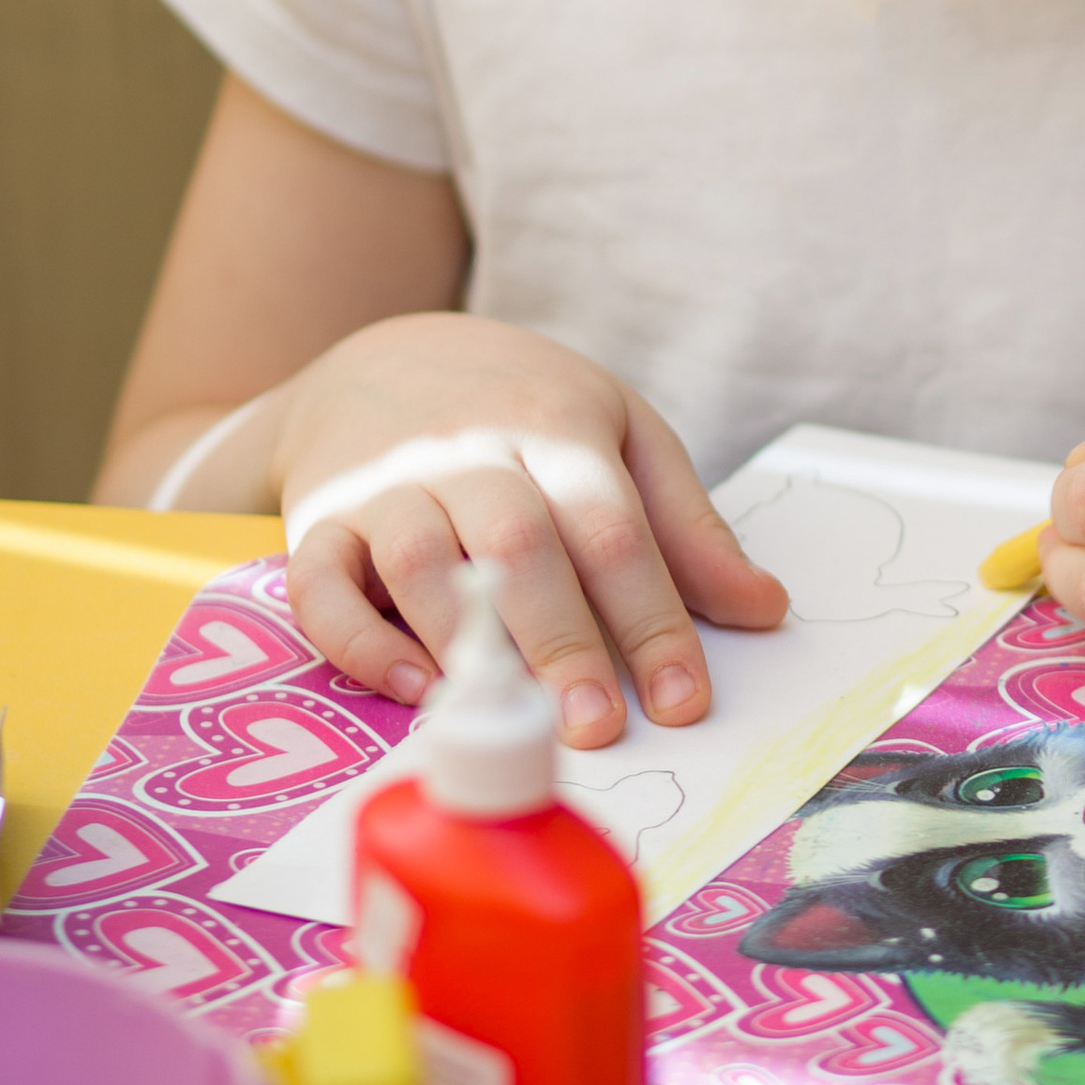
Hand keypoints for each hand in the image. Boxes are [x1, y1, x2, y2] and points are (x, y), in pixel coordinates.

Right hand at [275, 315, 786, 743]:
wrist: (386, 358)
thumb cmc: (523, 409)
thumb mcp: (619, 435)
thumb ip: (687, 527)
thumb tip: (764, 610)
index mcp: (558, 428)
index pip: (614, 529)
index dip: (652, 619)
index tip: (682, 700)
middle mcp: (470, 451)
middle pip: (519, 545)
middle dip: (562, 641)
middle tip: (596, 726)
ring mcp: (388, 483)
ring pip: (421, 560)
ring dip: (466, 642)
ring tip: (509, 717)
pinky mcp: (319, 518)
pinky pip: (321, 584)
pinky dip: (358, 639)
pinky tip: (410, 684)